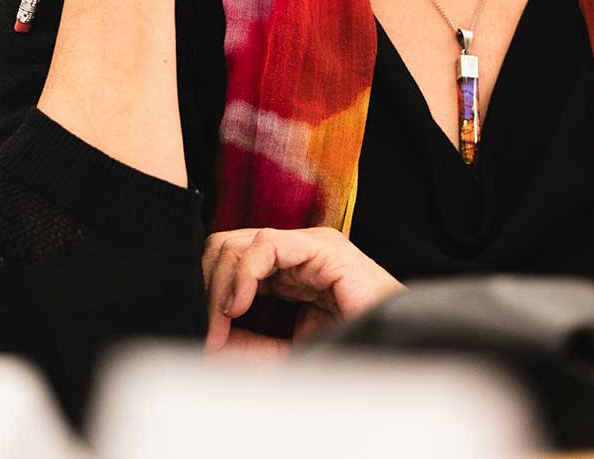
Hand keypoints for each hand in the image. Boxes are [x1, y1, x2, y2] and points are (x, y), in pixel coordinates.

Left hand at [201, 226, 405, 349]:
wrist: (389, 350)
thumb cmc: (346, 348)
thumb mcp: (279, 351)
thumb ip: (244, 343)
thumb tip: (204, 338)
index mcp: (283, 270)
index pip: (225, 261)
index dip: (206, 293)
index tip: (205, 337)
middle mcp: (292, 252)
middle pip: (224, 247)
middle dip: (207, 286)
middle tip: (209, 331)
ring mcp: (307, 245)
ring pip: (236, 243)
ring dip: (220, 284)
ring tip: (223, 322)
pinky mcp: (320, 246)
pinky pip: (265, 244)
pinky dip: (242, 274)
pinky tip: (238, 304)